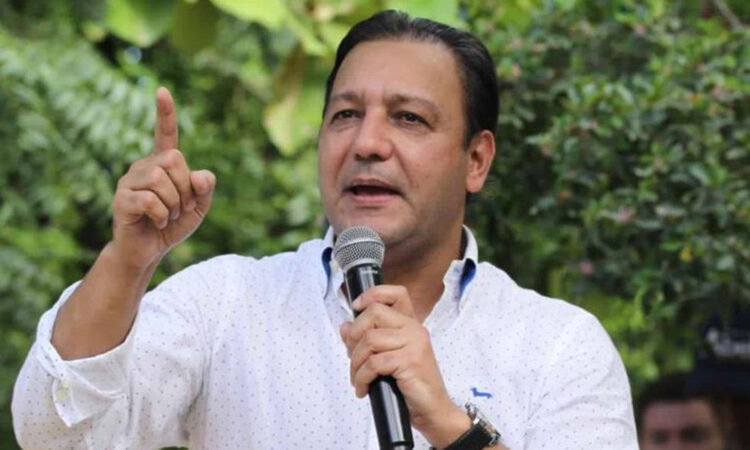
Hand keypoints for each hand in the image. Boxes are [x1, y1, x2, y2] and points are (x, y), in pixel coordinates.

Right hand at [111, 87, 215, 268]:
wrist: (148, 252)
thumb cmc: (172, 225)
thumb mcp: (199, 207)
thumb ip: (205, 188)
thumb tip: (199, 174)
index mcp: (162, 164)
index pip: (166, 134)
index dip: (166, 114)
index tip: (162, 90)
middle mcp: (144, 166)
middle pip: (174, 159)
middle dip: (185, 187)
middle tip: (180, 207)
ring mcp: (129, 181)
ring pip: (161, 179)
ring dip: (174, 204)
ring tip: (167, 216)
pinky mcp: (121, 199)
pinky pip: (150, 200)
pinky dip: (162, 214)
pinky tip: (157, 222)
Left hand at [339, 286, 470, 447]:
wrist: (433, 411)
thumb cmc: (411, 387)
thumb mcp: (387, 359)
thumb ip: (367, 341)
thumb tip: (345, 326)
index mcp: (410, 325)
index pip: (396, 294)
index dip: (372, 294)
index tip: (356, 307)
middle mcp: (414, 329)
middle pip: (374, 313)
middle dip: (354, 336)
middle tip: (352, 357)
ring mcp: (414, 343)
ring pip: (370, 339)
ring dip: (355, 362)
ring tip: (357, 379)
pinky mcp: (410, 360)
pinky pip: (374, 363)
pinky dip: (362, 378)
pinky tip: (363, 389)